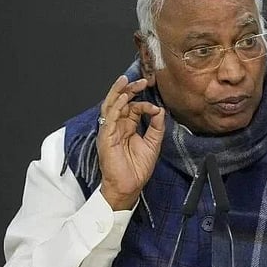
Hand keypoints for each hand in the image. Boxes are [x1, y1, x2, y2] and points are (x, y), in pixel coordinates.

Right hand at [97, 75, 164, 209]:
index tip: (157, 108)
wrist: (129, 185)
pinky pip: (109, 117)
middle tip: (142, 81)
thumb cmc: (137, 168)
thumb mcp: (153, 144)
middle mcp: (117, 126)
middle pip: (120, 102)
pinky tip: (123, 98)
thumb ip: (157, 126)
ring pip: (111, 105)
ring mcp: (110, 130)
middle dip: (130, 89)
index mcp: (127, 127)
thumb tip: (160, 110)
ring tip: (127, 81)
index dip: (144, 103)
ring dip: (119, 92)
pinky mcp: (106, 136)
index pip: (133, 108)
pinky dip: (115, 106)